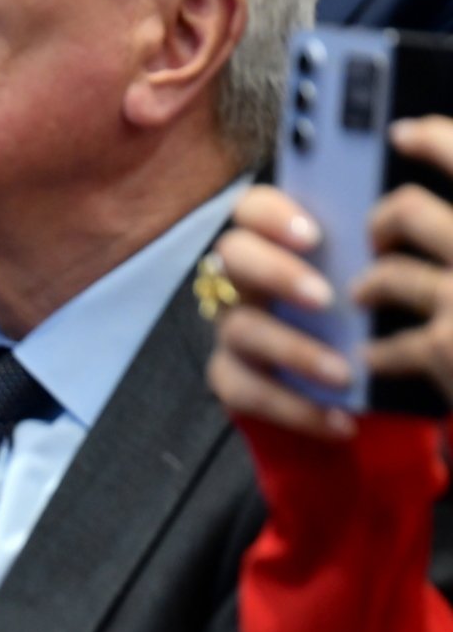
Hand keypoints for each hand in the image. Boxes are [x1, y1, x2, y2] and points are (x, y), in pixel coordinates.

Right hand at [205, 184, 355, 439]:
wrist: (358, 384)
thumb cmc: (367, 313)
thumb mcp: (366, 275)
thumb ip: (366, 251)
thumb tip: (400, 227)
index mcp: (273, 243)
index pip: (250, 209)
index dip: (271, 216)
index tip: (314, 235)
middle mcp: (242, 279)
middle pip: (231, 257)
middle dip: (275, 274)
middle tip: (324, 300)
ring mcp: (233, 328)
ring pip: (240, 329)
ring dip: (293, 351)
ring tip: (342, 374)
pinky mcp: (231, 376)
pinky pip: (246, 391)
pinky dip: (294, 408)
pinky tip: (340, 422)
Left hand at [356, 117, 452, 402]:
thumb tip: (449, 195)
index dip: (431, 137)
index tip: (404, 133)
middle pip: (406, 210)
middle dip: (383, 221)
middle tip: (380, 233)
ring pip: (387, 275)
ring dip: (371, 284)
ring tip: (367, 292)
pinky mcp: (445, 348)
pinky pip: (389, 344)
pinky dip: (379, 352)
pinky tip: (375, 356)